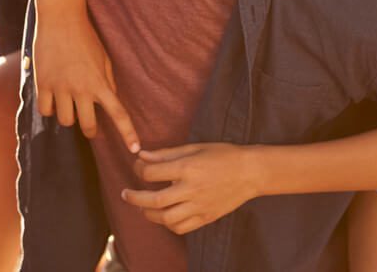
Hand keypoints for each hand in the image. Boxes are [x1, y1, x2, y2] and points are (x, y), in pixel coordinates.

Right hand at [34, 11, 139, 151]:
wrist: (61, 18)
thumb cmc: (86, 37)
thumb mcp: (104, 58)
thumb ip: (108, 81)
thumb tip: (110, 100)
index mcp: (100, 83)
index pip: (119, 114)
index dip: (128, 134)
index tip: (135, 149)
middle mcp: (81, 89)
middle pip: (88, 126)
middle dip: (90, 130)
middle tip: (90, 125)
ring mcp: (61, 88)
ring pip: (65, 121)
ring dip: (68, 116)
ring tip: (68, 104)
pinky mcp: (43, 84)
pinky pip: (45, 110)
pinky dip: (49, 109)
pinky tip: (52, 99)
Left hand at [122, 143, 260, 234]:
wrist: (251, 172)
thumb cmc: (223, 155)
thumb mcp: (195, 148)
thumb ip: (166, 154)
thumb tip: (142, 155)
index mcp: (188, 168)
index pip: (152, 173)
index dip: (139, 169)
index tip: (137, 167)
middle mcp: (191, 189)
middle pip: (154, 200)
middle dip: (135, 198)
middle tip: (125, 194)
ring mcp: (199, 206)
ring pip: (166, 218)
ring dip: (149, 213)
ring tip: (143, 206)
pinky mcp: (206, 217)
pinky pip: (181, 227)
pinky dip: (168, 224)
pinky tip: (164, 215)